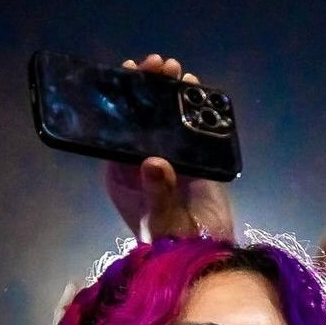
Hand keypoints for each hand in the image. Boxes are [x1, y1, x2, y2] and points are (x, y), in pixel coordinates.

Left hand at [103, 55, 236, 241]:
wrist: (209, 259)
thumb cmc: (176, 246)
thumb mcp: (163, 221)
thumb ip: (158, 192)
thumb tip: (154, 162)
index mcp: (124, 175)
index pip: (116, 131)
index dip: (121, 101)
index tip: (128, 73)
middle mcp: (144, 163)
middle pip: (141, 119)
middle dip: (149, 89)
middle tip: (159, 65)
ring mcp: (171, 160)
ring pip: (166, 120)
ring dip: (171, 94)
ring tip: (179, 73)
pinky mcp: (197, 161)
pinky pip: (192, 129)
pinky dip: (194, 109)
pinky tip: (198, 90)